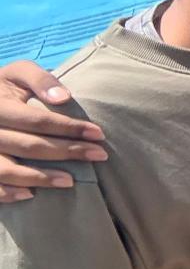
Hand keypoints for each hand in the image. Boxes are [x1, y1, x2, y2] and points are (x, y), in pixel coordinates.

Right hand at [0, 60, 106, 202]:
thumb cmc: (5, 87)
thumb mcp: (18, 73)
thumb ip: (40, 79)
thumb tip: (63, 98)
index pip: (37, 120)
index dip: (69, 128)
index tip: (99, 134)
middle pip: (29, 146)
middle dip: (67, 152)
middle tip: (100, 156)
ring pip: (8, 170)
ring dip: (40, 178)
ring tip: (71, 181)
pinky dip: (7, 193)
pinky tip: (31, 195)